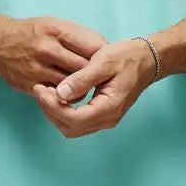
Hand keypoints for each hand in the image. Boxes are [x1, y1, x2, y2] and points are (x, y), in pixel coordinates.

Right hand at [0, 15, 106, 94]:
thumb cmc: (32, 33)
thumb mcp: (55, 24)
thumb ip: (80, 36)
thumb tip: (105, 49)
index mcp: (56, 30)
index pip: (92, 47)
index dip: (104, 57)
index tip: (108, 61)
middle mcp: (46, 49)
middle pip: (83, 68)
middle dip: (95, 74)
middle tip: (101, 78)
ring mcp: (37, 69)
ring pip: (71, 86)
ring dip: (82, 88)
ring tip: (87, 85)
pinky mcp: (30, 85)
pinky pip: (56, 95)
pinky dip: (67, 95)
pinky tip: (71, 91)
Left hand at [33, 37, 158, 137]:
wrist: (146, 60)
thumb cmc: (127, 57)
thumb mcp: (103, 62)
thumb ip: (82, 79)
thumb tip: (60, 92)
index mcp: (109, 107)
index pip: (73, 118)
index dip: (52, 107)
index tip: (40, 89)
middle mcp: (108, 119)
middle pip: (70, 128)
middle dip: (50, 111)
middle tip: (39, 89)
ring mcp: (106, 120)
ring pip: (72, 128)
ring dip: (55, 113)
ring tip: (45, 92)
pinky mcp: (102, 115)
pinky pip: (78, 122)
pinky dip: (64, 112)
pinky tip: (57, 95)